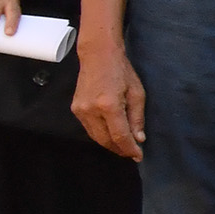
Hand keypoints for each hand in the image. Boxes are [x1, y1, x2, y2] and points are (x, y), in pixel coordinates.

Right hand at [73, 44, 147, 160]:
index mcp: (109, 105)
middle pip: (105, 140)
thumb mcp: (137, 93)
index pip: (119, 136)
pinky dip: (101, 135)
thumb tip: (139, 139)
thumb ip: (137, 118)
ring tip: (124, 147)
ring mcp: (80, 110)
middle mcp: (91, 110)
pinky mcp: (75, 109)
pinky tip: (111, 135)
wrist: (98, 57)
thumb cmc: (122, 72)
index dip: (129, 149)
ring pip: (96, 137)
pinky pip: (89, 128)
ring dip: (110, 144)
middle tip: (132, 153)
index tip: (138, 156)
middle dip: (120, 149)